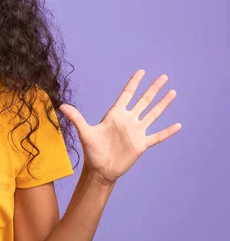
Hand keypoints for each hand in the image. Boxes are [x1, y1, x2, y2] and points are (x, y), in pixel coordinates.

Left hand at [58, 69, 180, 185]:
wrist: (100, 169)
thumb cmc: (91, 150)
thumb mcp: (84, 132)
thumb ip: (76, 118)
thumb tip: (61, 105)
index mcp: (115, 115)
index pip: (127, 95)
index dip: (134, 83)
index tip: (141, 71)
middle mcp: (128, 120)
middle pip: (144, 101)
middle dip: (153, 89)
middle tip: (164, 76)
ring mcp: (136, 132)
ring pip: (153, 114)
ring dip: (163, 104)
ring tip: (173, 92)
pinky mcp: (141, 144)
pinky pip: (157, 136)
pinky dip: (168, 131)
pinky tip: (178, 125)